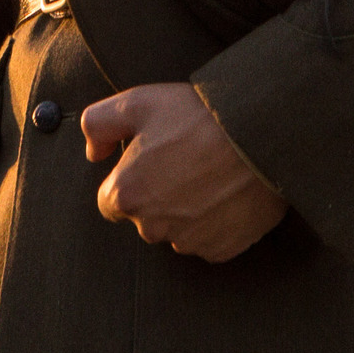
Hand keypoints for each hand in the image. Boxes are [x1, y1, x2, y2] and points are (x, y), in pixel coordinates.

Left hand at [82, 82, 287, 261]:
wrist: (260, 134)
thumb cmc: (198, 115)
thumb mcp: (138, 102)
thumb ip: (98, 125)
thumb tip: (93, 153)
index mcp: (127, 195)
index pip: (111, 200)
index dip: (132, 176)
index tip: (155, 158)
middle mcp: (152, 228)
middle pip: (146, 217)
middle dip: (160, 194)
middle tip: (188, 159)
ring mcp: (189, 242)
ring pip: (177, 230)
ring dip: (188, 209)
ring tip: (212, 173)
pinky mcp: (222, 250)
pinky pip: (209, 240)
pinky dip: (216, 222)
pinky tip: (229, 192)